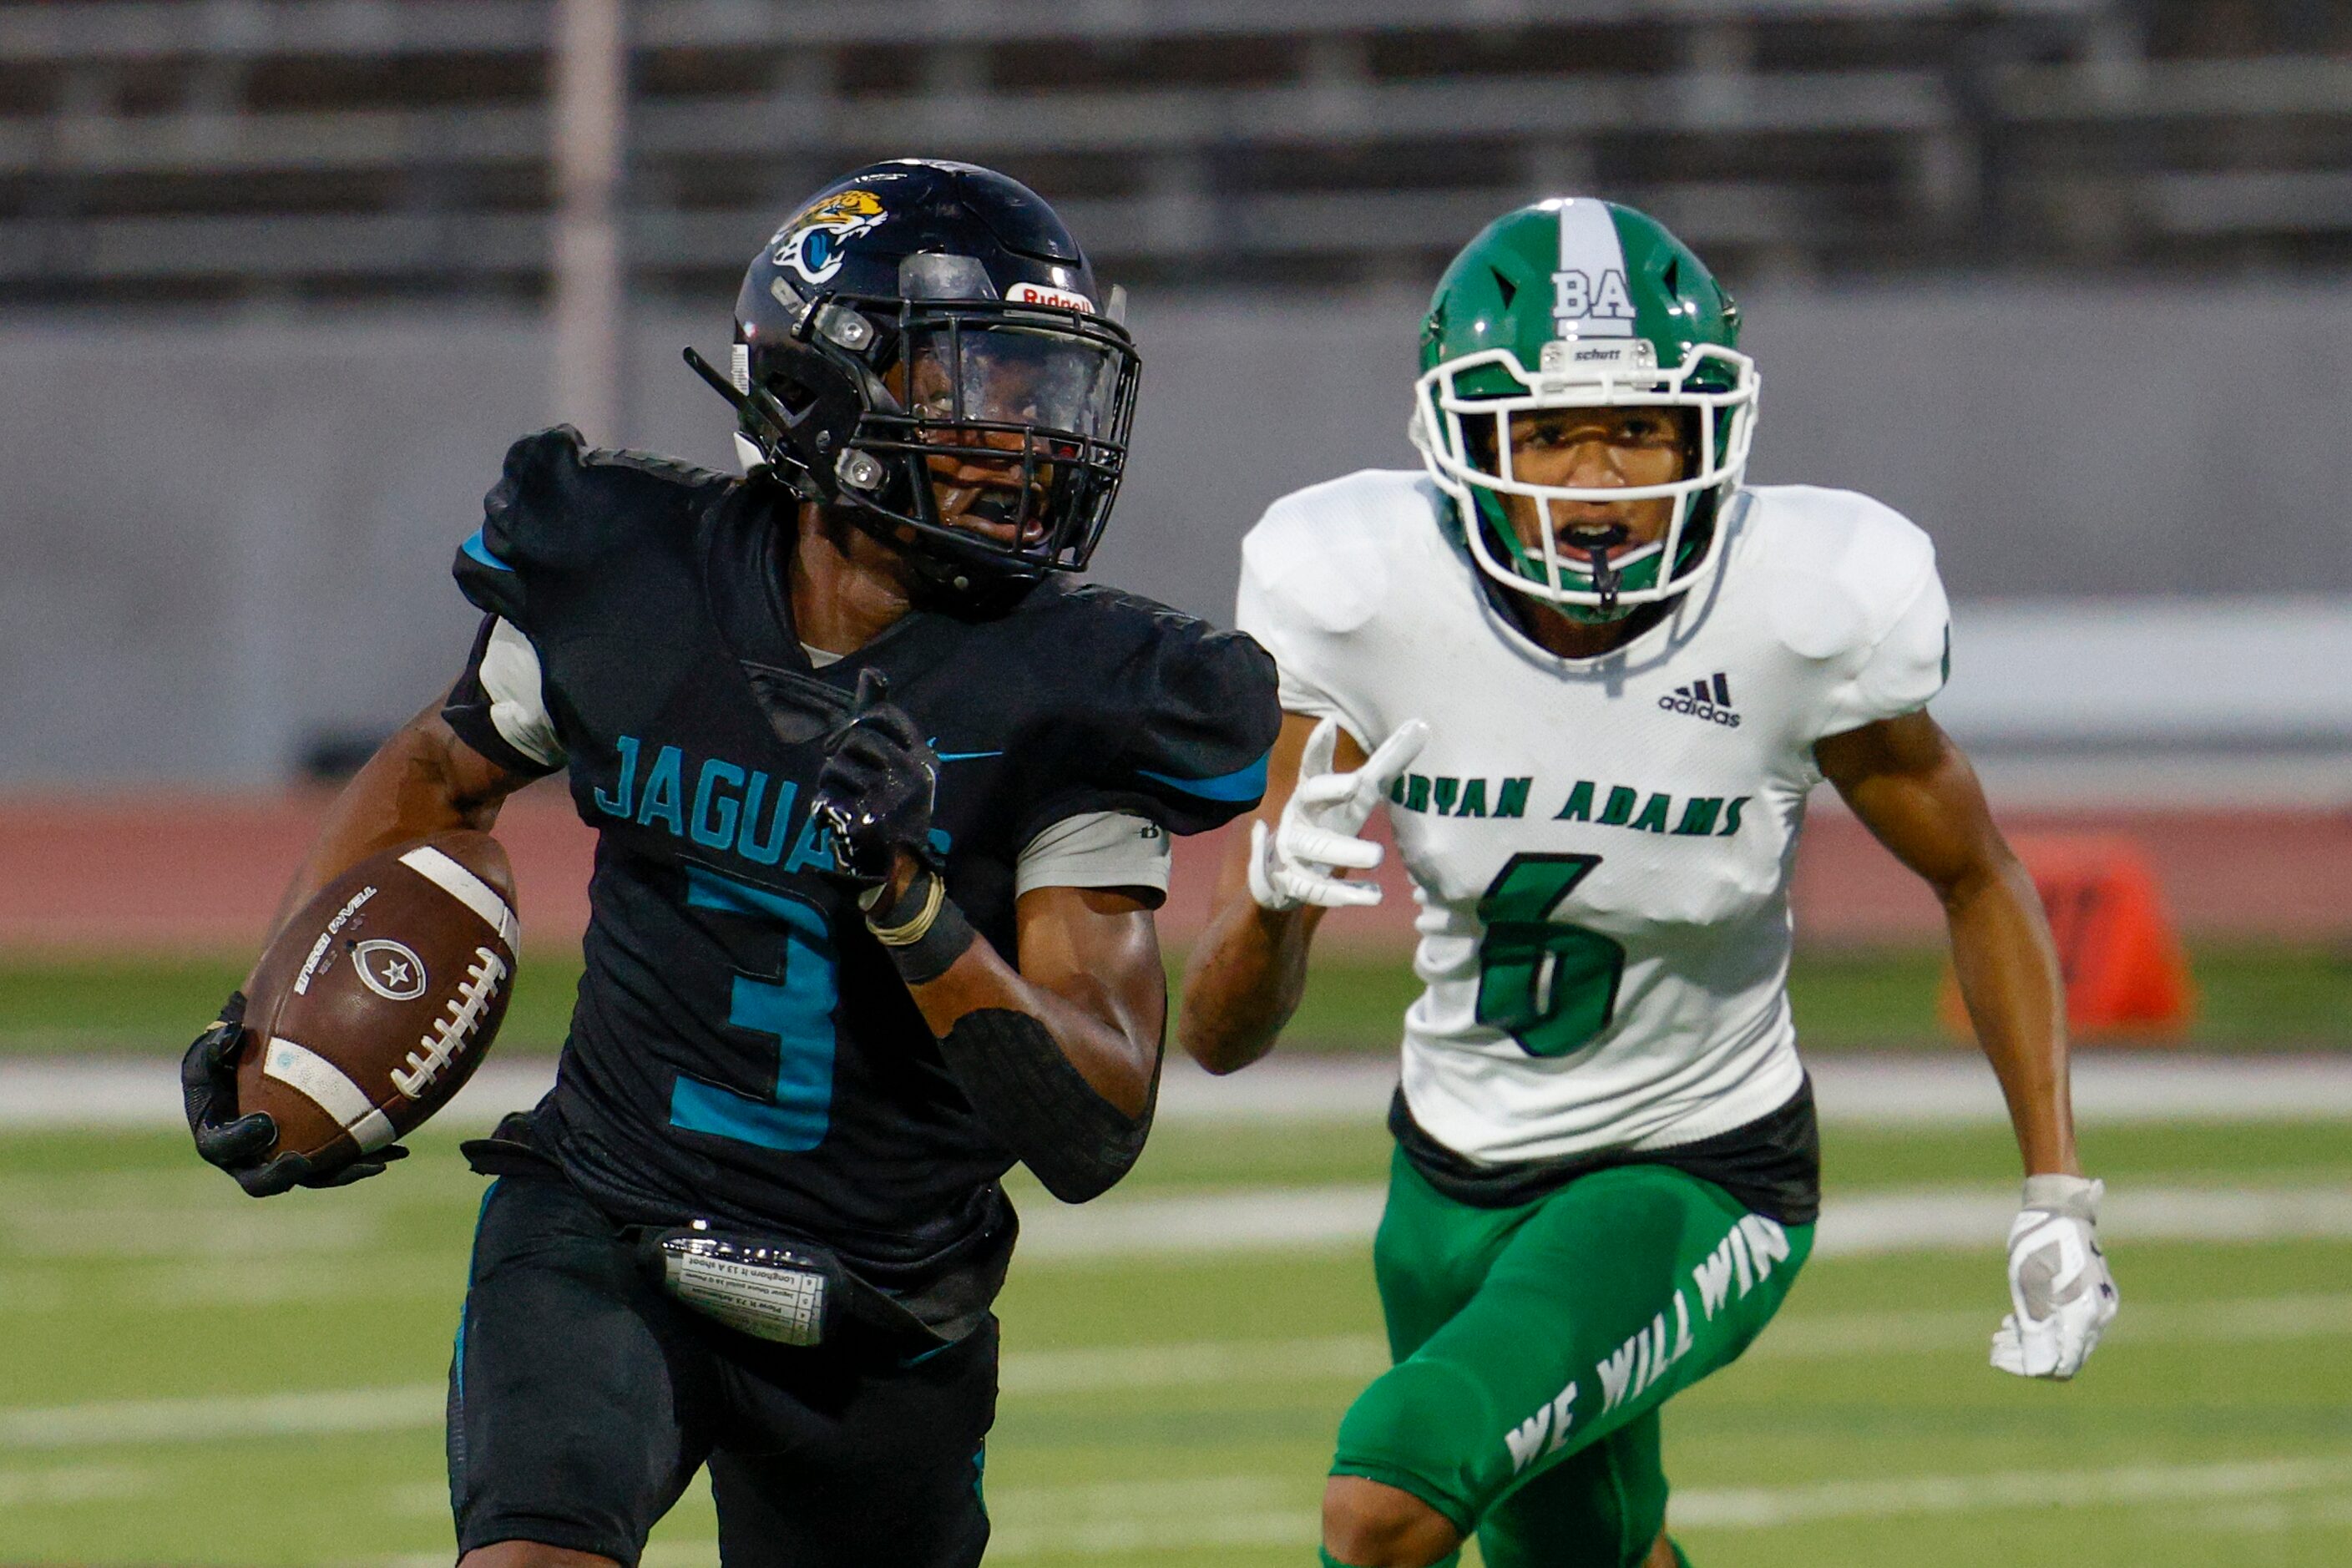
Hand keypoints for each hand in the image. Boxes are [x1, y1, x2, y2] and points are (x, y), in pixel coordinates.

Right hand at [181, 991, 407, 1197]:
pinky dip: (368, 1156)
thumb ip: (217, 1042)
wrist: (261, 1056)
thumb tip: (231, 1033)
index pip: (219, 1146)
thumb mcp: (219, 1041)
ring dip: (342, 1172)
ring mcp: (285, 1158)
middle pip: (261, 1179)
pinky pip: (340, 1162)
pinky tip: (400, 1151)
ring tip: (374, 1164)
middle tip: (302, 1161)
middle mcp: (247, 1157)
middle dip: (282, 1174)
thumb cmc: (235, 1047)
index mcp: (216, 1134)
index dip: (239, 1141)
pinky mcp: (317, 1154)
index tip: (265, 1123)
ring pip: (312, 1176)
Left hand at [812, 668, 938, 888]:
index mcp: (923, 758)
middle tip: (840, 771)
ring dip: (830, 780)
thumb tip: (870, 672)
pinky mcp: (867, 819)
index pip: (883, 715)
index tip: (848, 740)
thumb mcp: (899, 763)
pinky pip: (827, 793)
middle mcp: (913, 775)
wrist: (899, 869)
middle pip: (857, 738)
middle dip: (841, 753)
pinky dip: (824, 802)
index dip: (857, 722)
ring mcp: (891, 798)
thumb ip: (881, 719)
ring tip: (841, 797)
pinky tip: (835, 814)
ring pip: (837, 765)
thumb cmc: (893, 807)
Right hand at [1249, 716, 1428, 911]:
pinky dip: (1345, 893)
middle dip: (1329, 790)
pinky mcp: (1296, 883)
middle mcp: (1298, 816)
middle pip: (1309, 797)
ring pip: (1315, 849)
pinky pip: (1318, 890)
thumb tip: (1423, 725)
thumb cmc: (1331, 819)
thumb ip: (1387, 763)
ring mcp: (1294, 850)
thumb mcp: (1358, 794)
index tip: (1328, 725)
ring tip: (1378, 855)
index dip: (1318, 747)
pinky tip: (1374, 894)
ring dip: (1345, 851)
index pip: (1314, 765)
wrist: (1283, 873)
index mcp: (1312, 791)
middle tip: (1356, 785)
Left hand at [1990, 1174, 2118, 1378]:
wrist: (2059, 1209)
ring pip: (2066, 1343)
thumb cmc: (2039, 1241)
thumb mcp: (2028, 1285)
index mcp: (2084, 1313)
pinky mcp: (2093, 1300)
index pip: (2060, 1364)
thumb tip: (2037, 1369)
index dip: (2027, 1367)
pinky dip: (2044, 1330)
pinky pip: (2071, 1328)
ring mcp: (2100, 1308)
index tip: (1997, 1355)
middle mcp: (2099, 1316)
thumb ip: (2034, 1329)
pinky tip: (2014, 1323)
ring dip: (2032, 1343)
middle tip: (1995, 1345)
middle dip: (2027, 1356)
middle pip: (2064, 1356)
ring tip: (2000, 1335)